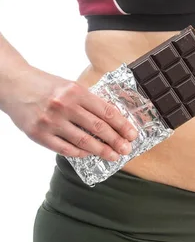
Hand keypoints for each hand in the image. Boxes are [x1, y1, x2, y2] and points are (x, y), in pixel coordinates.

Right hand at [3, 65, 137, 160]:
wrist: (14, 85)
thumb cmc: (46, 85)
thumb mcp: (70, 86)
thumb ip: (88, 101)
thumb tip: (112, 120)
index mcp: (76, 92)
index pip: (107, 111)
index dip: (122, 125)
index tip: (132, 134)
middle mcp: (65, 106)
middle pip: (98, 127)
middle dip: (116, 140)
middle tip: (126, 149)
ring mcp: (51, 121)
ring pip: (83, 140)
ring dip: (101, 150)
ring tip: (112, 155)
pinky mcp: (38, 134)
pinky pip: (64, 148)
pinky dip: (79, 153)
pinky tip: (89, 154)